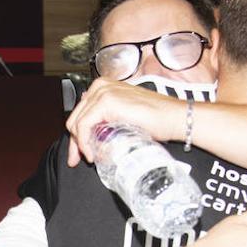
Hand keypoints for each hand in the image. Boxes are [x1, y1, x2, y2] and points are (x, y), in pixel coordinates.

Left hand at [65, 79, 183, 166]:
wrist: (172, 117)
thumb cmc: (156, 119)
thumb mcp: (125, 117)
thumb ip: (110, 120)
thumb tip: (96, 135)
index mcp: (103, 87)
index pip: (81, 112)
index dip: (77, 135)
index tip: (79, 153)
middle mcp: (99, 86)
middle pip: (75, 117)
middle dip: (74, 142)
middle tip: (78, 159)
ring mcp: (101, 92)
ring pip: (76, 122)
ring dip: (79, 144)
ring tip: (89, 157)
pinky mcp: (104, 102)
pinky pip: (83, 126)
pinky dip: (83, 142)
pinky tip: (91, 153)